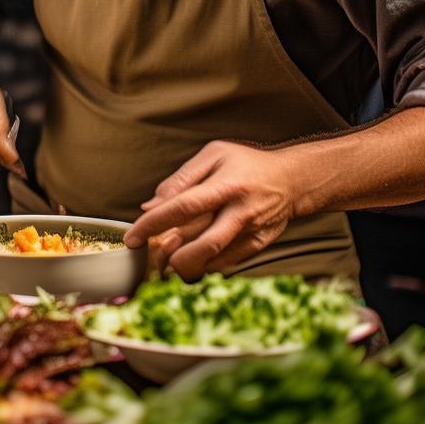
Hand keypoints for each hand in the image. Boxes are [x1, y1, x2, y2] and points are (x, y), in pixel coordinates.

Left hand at [123, 140, 296, 280]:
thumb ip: (180, 180)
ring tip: (169, 258)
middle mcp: (240, 213)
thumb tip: (149, 205)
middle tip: (152, 257)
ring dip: (183, 267)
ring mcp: (251, 234)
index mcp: (226, 185)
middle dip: (170, 258)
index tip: (132, 238)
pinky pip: (223, 267)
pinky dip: (202, 267)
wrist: (292, 179)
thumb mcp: (213, 155)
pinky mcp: (257, 248)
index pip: (183, 208)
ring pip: (212, 263)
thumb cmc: (246, 164)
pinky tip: (192, 258)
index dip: (153, 224)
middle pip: (202, 246)